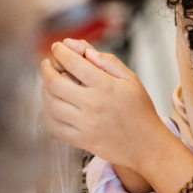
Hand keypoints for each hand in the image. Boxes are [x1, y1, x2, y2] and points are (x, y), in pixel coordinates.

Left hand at [41, 40, 171, 171]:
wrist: (147, 145)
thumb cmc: (140, 111)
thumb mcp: (131, 79)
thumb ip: (107, 62)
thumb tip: (84, 50)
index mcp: (106, 86)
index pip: (73, 63)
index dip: (60, 52)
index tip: (57, 47)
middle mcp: (93, 105)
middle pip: (55, 83)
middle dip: (46, 69)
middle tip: (46, 64)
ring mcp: (85, 124)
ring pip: (51, 104)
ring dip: (45, 90)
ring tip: (48, 83)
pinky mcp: (81, 141)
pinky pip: (54, 127)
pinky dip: (48, 115)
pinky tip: (51, 107)